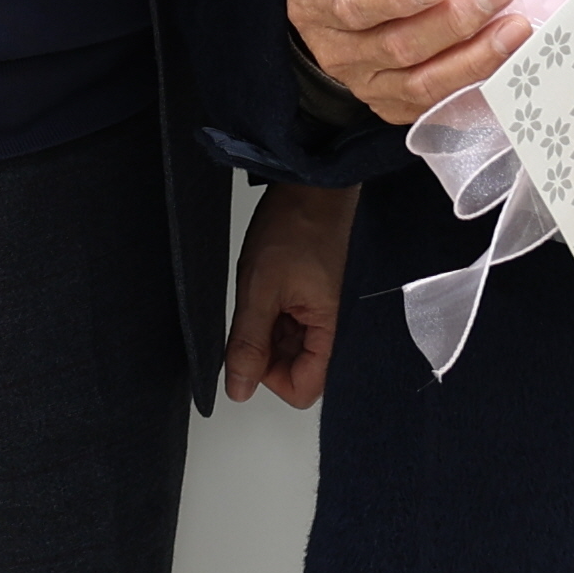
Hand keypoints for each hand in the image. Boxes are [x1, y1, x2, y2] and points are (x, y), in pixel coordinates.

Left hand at [223, 183, 354, 406]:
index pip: (303, 388)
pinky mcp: (318, 298)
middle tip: (253, 312)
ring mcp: (326, 313)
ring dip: (269, 330)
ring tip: (262, 293)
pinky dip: (275, 314)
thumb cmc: (295, 225)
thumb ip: (249, 343)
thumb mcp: (259, 288)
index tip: (248, 349)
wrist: (313, 182)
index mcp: (330, 329)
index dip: (270, 378)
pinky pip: (295, 324)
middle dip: (267, 351)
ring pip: (293, 347)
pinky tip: (268, 287)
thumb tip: (239, 390)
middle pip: (298, 369)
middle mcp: (334, 327)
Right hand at [280, 0, 525, 128]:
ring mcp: (372, 87)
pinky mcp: (397, 107)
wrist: (324, 34)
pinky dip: (477, 81)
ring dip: (475, 57)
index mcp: (318, 8)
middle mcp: (342, 54)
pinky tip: (510, 59)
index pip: (354, 7)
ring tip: (516, 29)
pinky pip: (440, 102)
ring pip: (424, 82)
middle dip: (453, 21)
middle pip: (400, 46)